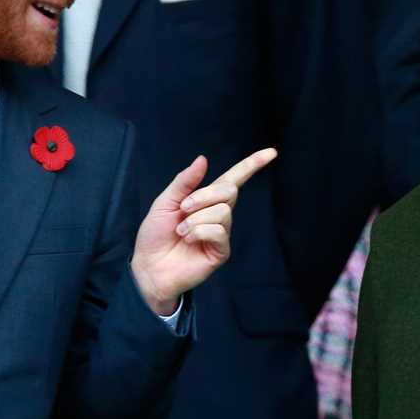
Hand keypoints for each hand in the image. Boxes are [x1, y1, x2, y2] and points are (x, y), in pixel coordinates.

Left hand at [131, 148, 277, 314]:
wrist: (148, 266)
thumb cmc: (155, 235)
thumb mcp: (165, 201)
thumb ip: (185, 181)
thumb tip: (203, 158)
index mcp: (206, 199)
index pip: (234, 178)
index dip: (252, 165)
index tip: (271, 152)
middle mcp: (218, 214)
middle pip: (229, 190)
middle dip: (203, 196)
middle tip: (183, 209)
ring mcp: (221, 233)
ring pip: (222, 211)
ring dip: (196, 219)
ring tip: (181, 231)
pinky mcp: (221, 251)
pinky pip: (219, 231)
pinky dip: (199, 232)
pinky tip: (188, 240)